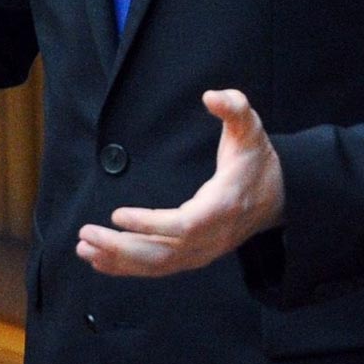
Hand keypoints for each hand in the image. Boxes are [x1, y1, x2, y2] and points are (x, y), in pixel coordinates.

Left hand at [76, 89, 284, 276]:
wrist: (279, 197)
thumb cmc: (256, 161)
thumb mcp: (250, 129)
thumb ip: (234, 107)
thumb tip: (211, 96)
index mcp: (223, 207)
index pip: (184, 226)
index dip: (150, 224)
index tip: (117, 214)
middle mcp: (213, 237)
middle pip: (164, 253)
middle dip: (122, 248)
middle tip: (87, 234)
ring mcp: (204, 251)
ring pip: (158, 265)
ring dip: (118, 260)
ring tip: (84, 247)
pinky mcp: (196, 256)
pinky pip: (159, 268)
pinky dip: (128, 268)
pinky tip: (101, 260)